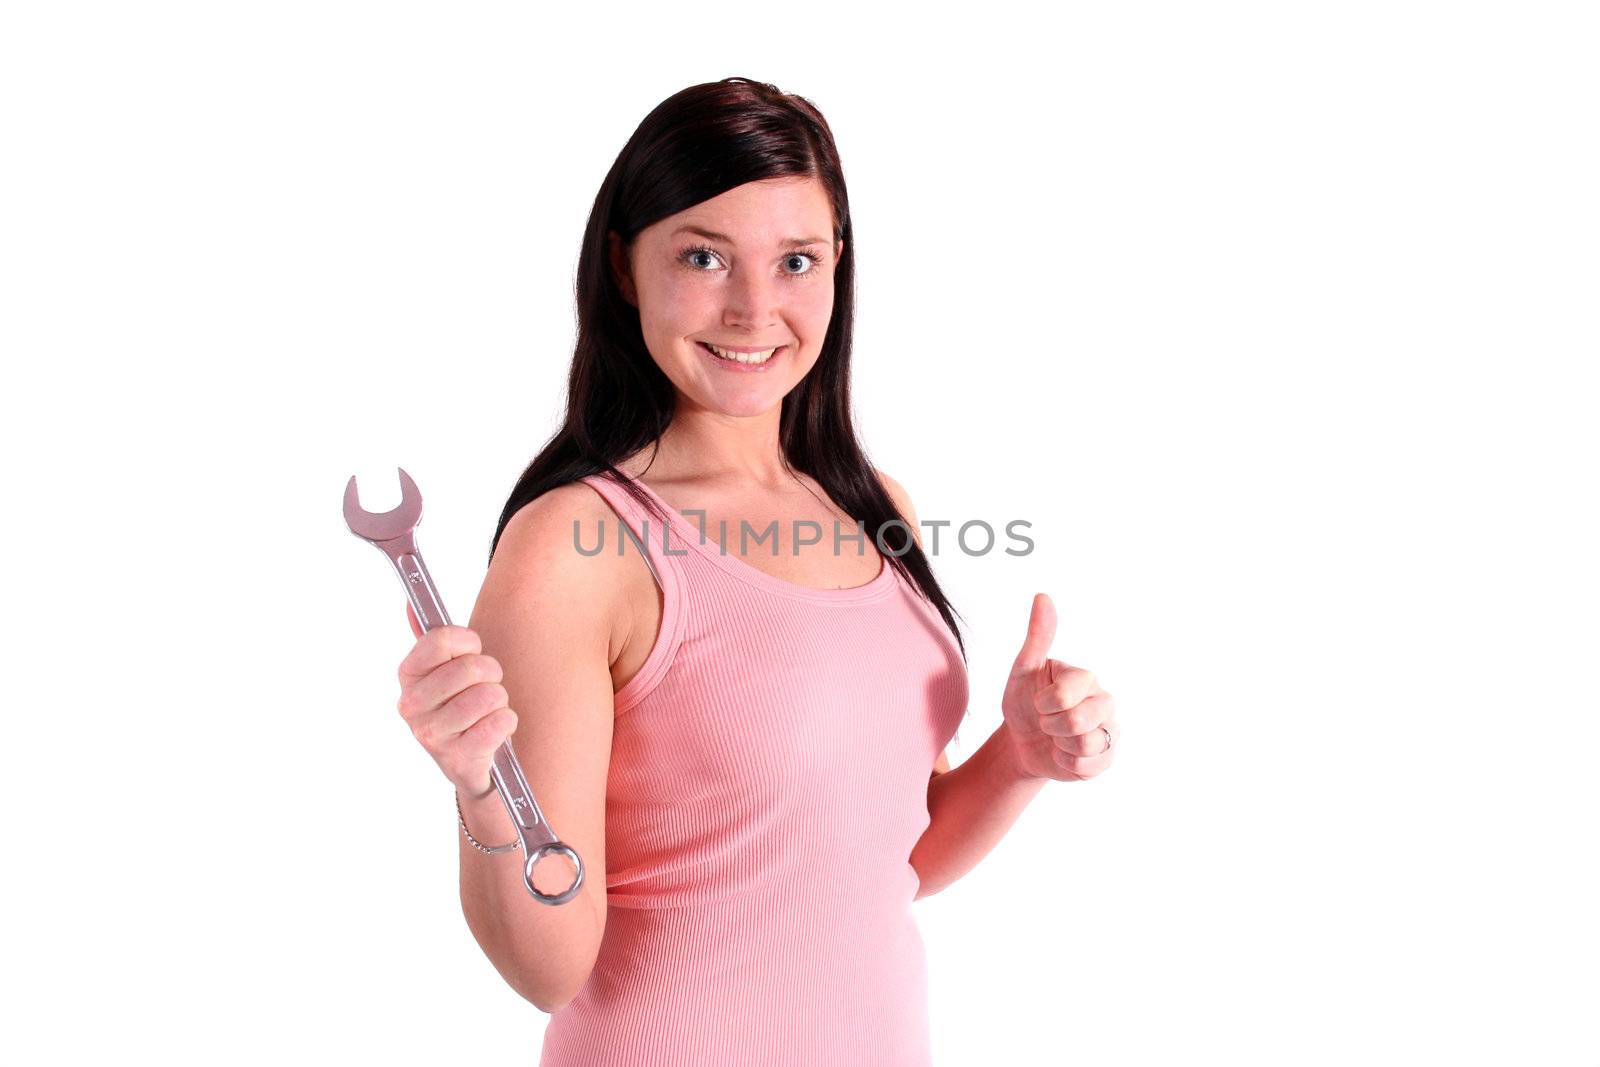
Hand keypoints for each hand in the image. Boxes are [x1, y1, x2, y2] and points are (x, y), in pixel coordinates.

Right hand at [397, 601, 517, 798]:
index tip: (471, 654)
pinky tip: (493, 731)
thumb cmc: (459, 706)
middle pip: (472, 668)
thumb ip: (431, 639)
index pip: (443, 639)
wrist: (468, 761)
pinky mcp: (457, 758)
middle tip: (484, 687)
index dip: (470, 643)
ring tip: (487, 711)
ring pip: (489, 696)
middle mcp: (412, 705)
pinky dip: (507, 723)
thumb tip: (411, 603)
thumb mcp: (441, 672)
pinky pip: (501, 723)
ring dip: (499, 701)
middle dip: (491, 675)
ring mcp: (432, 734)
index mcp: (407, 675)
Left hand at [999, 593, 1118, 781]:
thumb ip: (1037, 637)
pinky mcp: (1107, 758)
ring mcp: (1109, 731)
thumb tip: (1042, 596)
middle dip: (1050, 725)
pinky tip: (1063, 753)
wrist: (1021, 742)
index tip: (1039, 702)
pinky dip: (1066, 763)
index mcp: (1086, 677)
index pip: (1066, 694)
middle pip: (1078, 721)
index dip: (1044, 704)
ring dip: (1059, 744)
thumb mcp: (1024, 670)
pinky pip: (1087, 767)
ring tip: (1057, 736)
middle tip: (1047, 721)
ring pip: (1085, 745)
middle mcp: (1105, 701)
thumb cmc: (1024, 702)